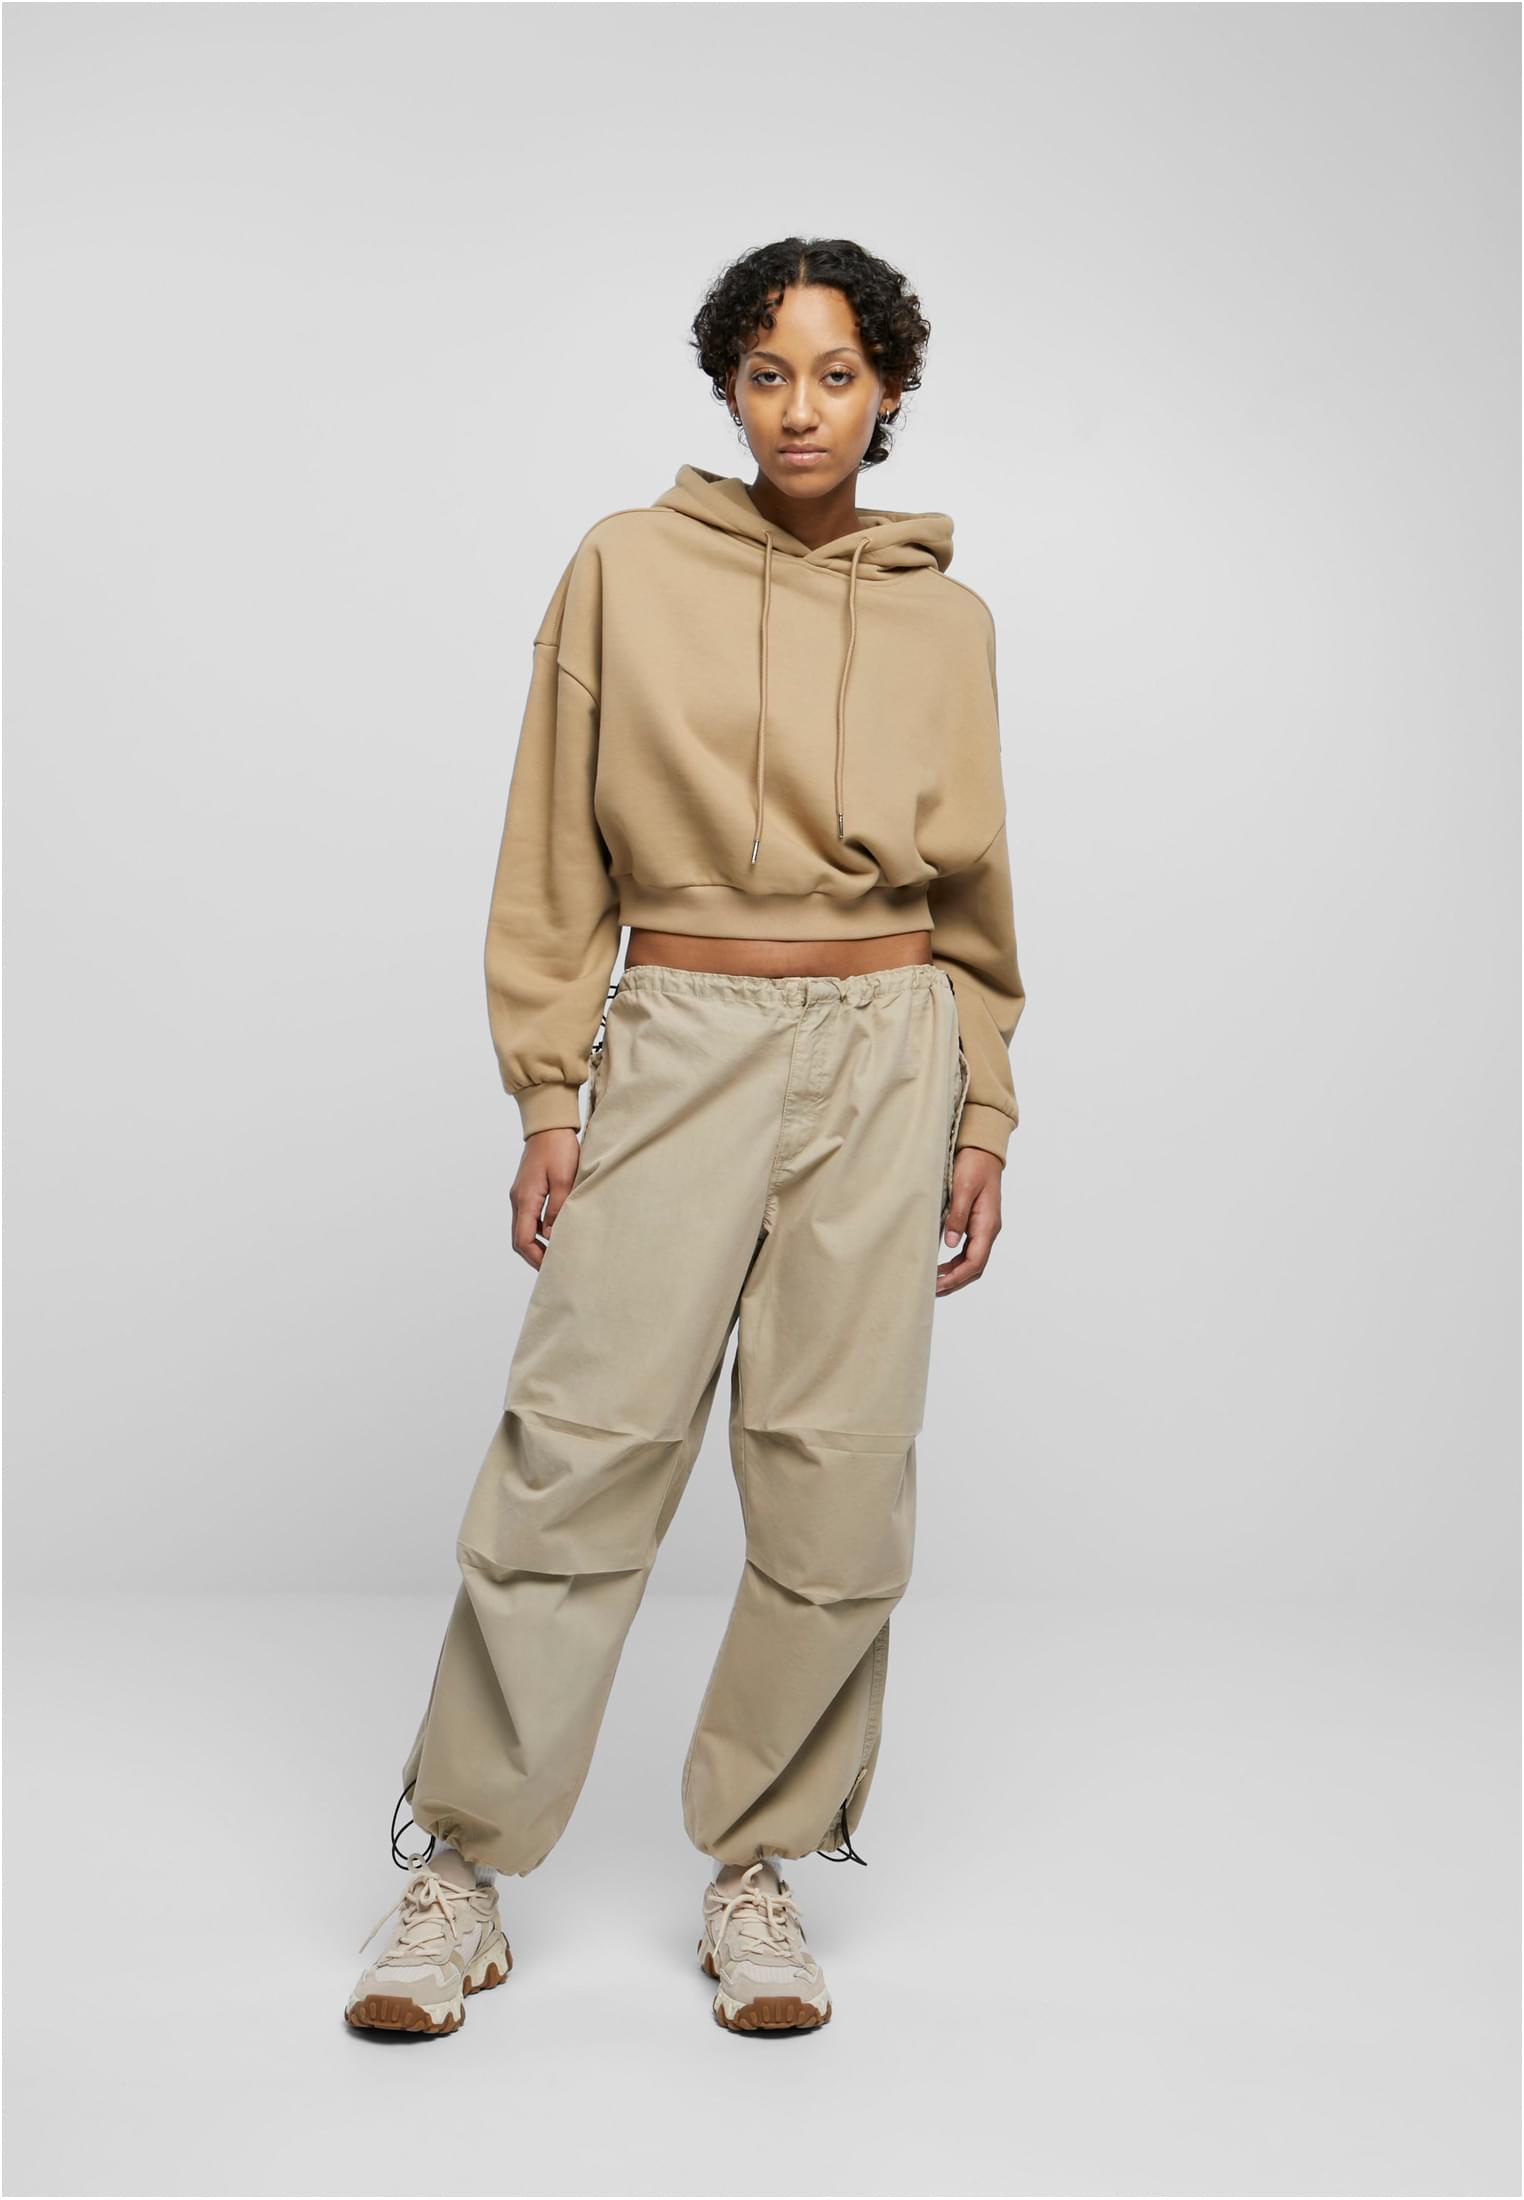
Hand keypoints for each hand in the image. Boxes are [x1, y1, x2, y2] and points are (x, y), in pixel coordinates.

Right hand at [511, 1126, 582, 1268]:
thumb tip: (550, 1236)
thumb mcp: (564, 1179)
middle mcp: (518, 1200)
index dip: (535, 1258)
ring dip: (535, 1245)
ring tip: (555, 1254)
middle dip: (534, 1256)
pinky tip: (553, 1234)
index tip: (551, 1268)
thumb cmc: (558, 1148)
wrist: (548, 1125)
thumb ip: (557, 1209)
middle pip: (519, 1239)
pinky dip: (537, 1232)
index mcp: (525, 1199)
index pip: (522, 1240)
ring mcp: (520, 1195)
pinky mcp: (527, 1190)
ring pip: (522, 1229)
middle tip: (554, 1267)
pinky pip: (527, 1218)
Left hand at [936, 1146, 1002, 1294]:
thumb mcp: (963, 1188)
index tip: (937, 1285)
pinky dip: (956, 1263)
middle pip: (975, 1266)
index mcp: (987, 1224)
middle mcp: (988, 1229)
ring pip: (972, 1260)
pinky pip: (969, 1250)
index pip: (974, 1261)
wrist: (983, 1150)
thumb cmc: (974, 1165)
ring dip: (955, 1274)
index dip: (956, 1277)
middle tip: (932, 1290)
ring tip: (935, 1283)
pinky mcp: (977, 1223)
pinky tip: (942, 1265)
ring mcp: (984, 1227)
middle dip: (955, 1281)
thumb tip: (950, 1244)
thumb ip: (957, 1216)